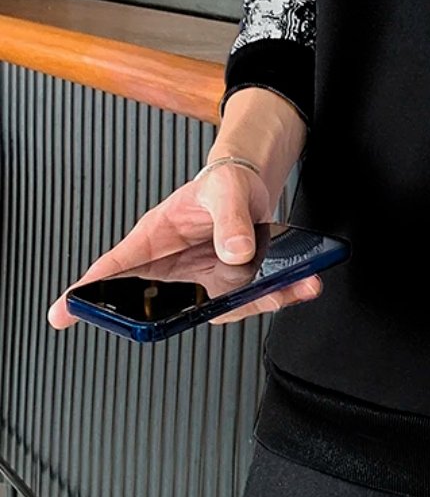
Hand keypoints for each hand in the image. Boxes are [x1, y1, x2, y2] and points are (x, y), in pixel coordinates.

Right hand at [47, 161, 321, 329]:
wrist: (255, 181)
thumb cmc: (226, 180)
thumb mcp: (225, 190)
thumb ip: (229, 220)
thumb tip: (235, 252)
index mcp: (156, 237)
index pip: (114, 266)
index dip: (85, 292)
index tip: (62, 312)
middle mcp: (176, 266)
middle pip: (162, 302)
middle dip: (186, 316)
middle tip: (221, 306)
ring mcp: (205, 279)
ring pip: (217, 306)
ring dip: (253, 303)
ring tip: (287, 289)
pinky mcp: (233, 284)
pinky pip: (251, 298)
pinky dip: (278, 294)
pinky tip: (301, 285)